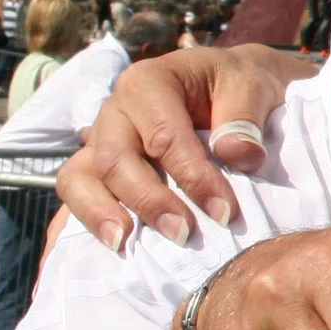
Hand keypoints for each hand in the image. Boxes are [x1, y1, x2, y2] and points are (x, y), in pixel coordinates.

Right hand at [59, 43, 312, 249]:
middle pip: (115, 159)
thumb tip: (236, 154)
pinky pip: (77, 189)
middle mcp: (116, 110)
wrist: (230, 85)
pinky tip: (113, 244)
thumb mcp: (253, 86)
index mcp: (150, 83)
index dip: (193, 177)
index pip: (164, 136)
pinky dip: (89, 216)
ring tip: (125, 245)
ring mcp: (101, 139)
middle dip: (149, 202)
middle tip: (184, 234)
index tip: (225, 212)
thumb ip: (244, 117)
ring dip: (102, 213)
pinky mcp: (96, 164)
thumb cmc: (239, 85)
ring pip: (80, 176)